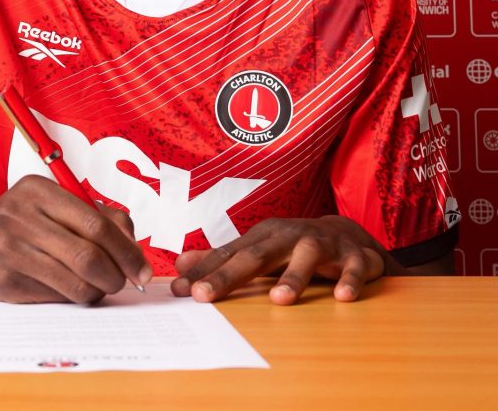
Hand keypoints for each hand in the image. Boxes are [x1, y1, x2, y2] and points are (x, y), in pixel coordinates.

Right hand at [0, 175, 151, 303]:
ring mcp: (8, 249)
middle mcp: (20, 216)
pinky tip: (72, 289)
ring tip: (100, 286)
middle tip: (125, 282)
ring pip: (73, 282)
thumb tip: (134, 250)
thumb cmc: (21, 222)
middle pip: (87, 255)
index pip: (96, 224)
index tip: (142, 268)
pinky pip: (54, 297)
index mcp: (38, 190)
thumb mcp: (53, 204)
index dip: (126, 250)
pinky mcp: (2, 281)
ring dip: (98, 290)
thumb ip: (97, 217)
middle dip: (116, 275)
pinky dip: (73, 297)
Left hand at [171, 216, 394, 304]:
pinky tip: (343, 297)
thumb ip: (221, 260)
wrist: (346, 234)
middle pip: (257, 255)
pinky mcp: (353, 255)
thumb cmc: (291, 247)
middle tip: (205, 296)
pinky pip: (353, 267)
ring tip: (280, 299)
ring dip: (294, 276)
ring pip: (307, 256)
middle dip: (230, 275)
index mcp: (263, 236)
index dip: (203, 273)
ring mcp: (321, 243)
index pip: (229, 255)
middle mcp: (288, 236)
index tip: (180, 292)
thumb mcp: (256, 250)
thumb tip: (179, 266)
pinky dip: (349, 280)